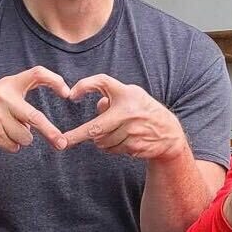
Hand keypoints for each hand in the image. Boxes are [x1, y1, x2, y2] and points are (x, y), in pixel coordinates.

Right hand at [0, 66, 70, 153]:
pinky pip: (14, 146)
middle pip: (35, 117)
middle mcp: (3, 97)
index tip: (67, 92)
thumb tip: (54, 98)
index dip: (54, 80)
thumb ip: (21, 93)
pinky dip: (12, 145)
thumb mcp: (1, 92)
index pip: (36, 74)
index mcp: (9, 84)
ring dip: (22, 138)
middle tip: (62, 143)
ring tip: (7, 130)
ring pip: (25, 136)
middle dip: (50, 132)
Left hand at [61, 74, 187, 161]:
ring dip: (100, 140)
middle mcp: (129, 110)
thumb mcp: (131, 96)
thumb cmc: (143, 111)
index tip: (71, 95)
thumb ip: (111, 97)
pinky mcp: (134, 145)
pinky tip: (122, 141)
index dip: (85, 85)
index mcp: (126, 93)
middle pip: (95, 127)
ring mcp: (132, 130)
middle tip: (62, 142)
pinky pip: (111, 149)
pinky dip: (111, 147)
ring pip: (102, 141)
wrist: (169, 133)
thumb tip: (97, 107)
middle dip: (76, 136)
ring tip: (113, 133)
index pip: (102, 82)